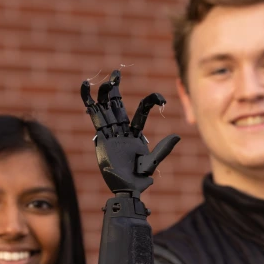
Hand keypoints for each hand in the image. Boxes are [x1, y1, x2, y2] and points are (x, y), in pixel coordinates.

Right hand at [81, 70, 179, 196]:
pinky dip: (89, 102)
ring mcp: (110, 134)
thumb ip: (163, 148)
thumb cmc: (139, 179)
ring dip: (104, 94)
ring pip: (106, 109)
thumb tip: (177, 136)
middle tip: (115, 74)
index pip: (141, 112)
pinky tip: (85, 88)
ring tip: (103, 80)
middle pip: (118, 106)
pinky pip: (94, 118)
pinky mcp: (100, 137)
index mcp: (135, 134)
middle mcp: (121, 132)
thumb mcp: (152, 161)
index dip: (150, 102)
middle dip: (116, 90)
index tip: (162, 99)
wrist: (126, 189)